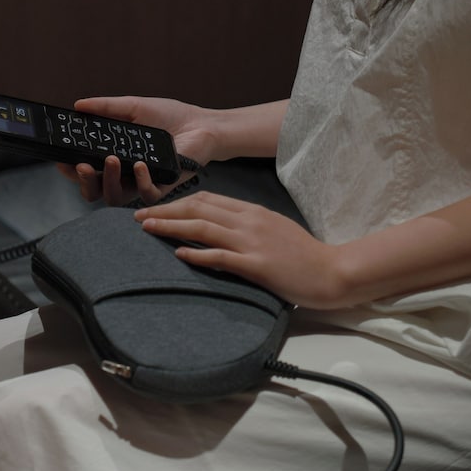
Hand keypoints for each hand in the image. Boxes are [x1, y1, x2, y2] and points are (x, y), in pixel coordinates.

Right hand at [56, 96, 218, 205]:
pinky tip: (140, 165)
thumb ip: (106, 108)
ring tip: (111, 161)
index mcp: (114, 158)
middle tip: (83, 167)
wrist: (201, 124)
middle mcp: (125, 175)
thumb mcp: (134, 108)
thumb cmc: (170, 117)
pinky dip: (140, 181)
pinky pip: (146, 194)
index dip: (71, 170)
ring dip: (108, 181)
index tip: (62, 161)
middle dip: (84, 182)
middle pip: (95, 191)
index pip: (86, 170)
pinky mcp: (163, 188)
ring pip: (116, 197)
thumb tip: (79, 105)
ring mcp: (142, 184)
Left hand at [134, 191, 349, 308]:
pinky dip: (197, 254)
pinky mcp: (257, 265)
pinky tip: (178, 254)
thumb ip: (245, 225)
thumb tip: (216, 227)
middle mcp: (249, 221)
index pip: (206, 199)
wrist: (332, 271)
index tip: (156, 207)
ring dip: (171, 227)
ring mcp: (252, 242)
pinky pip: (220, 257)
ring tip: (147, 228)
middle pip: (198, 208)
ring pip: (203, 228)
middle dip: (164, 210)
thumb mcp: (272, 229)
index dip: (176, 201)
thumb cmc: (302, 254)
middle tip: (138, 216)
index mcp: (252, 211)